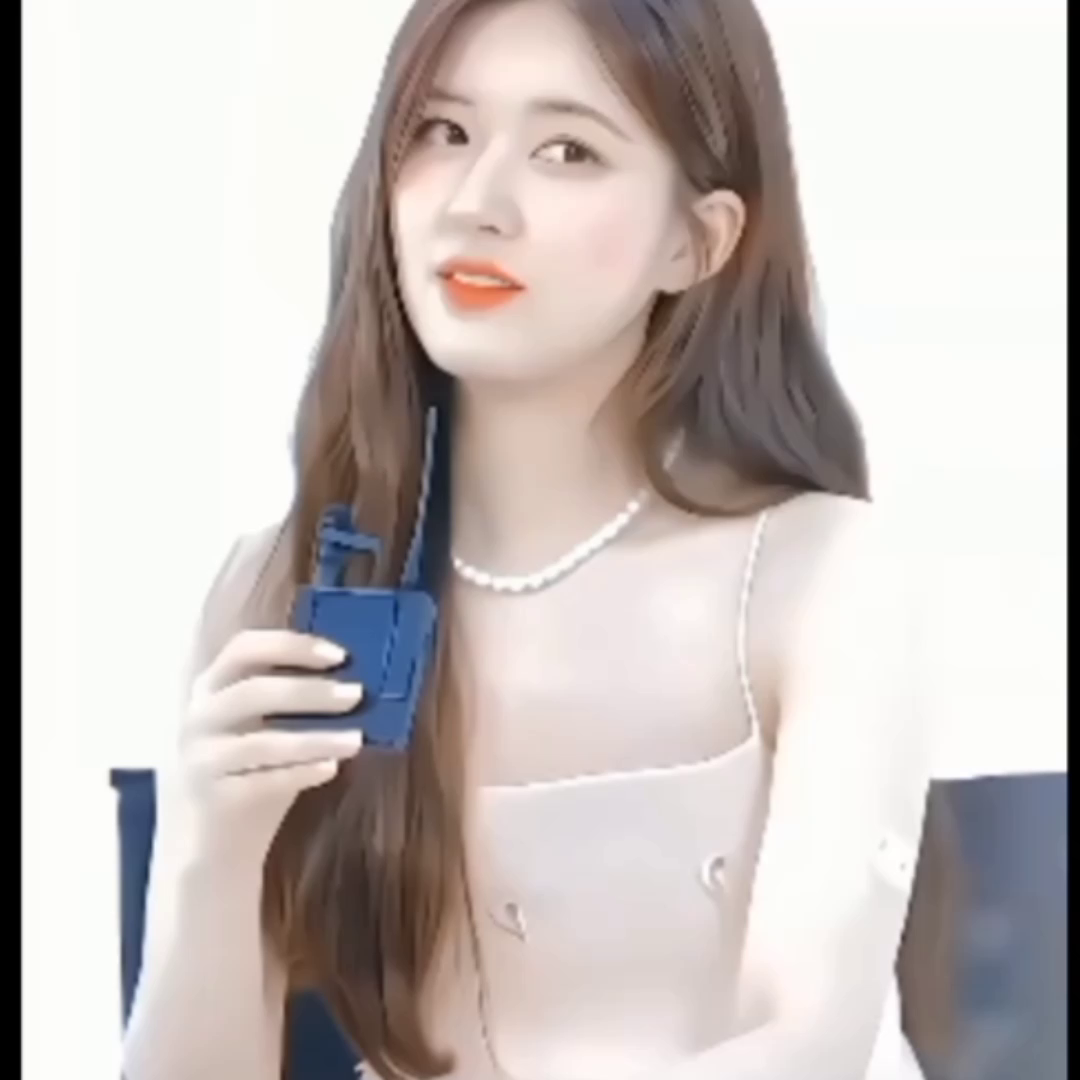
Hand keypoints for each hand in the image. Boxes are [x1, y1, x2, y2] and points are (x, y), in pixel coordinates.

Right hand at [157, 629, 365, 872]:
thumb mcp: (266, 727)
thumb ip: (294, 701)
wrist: (214, 845)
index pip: (245, 647)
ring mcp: (201, 760)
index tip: (339, 656)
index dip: (292, 646)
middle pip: (254, 690)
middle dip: (311, 691)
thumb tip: (355, 681)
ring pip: (264, 741)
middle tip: (356, 696)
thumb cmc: (253, 772)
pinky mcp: (214, 799)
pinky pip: (264, 781)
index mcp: (212, 687)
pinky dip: (302, 772)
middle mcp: (199, 718)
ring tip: (356, 740)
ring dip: (317, 737)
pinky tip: (331, 768)